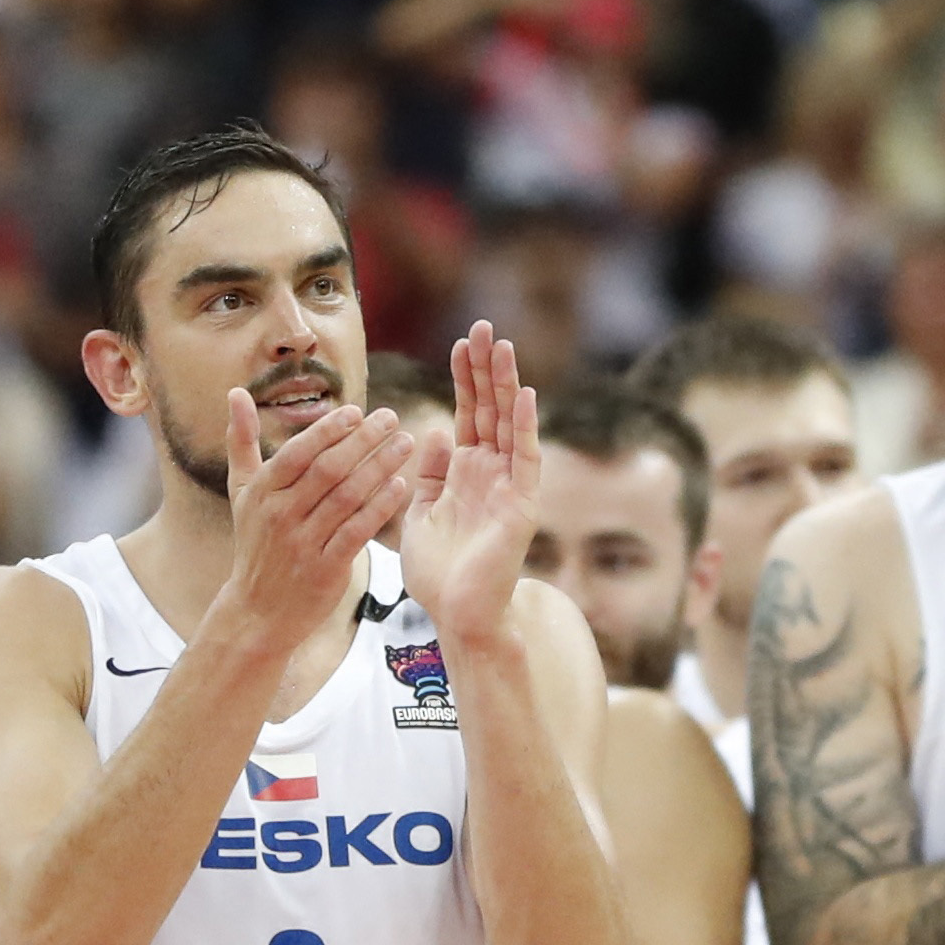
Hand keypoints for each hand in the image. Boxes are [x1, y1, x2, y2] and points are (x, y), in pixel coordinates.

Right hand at [219, 376, 415, 643]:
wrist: (258, 610)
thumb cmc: (254, 543)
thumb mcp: (241, 492)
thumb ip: (242, 441)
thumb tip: (236, 392)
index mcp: (261, 493)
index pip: (298, 453)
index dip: (328, 430)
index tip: (357, 411)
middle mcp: (279, 515)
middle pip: (328, 469)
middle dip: (363, 440)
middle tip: (391, 418)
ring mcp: (303, 543)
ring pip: (348, 497)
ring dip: (380, 466)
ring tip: (404, 444)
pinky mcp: (326, 569)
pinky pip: (358, 531)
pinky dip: (380, 507)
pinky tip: (400, 486)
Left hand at [396, 323, 540, 648]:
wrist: (457, 618)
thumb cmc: (438, 575)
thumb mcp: (419, 514)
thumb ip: (427, 474)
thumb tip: (432, 432)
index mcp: (466, 473)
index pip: (469, 415)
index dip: (466, 379)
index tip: (460, 343)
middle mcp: (492, 474)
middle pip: (490, 409)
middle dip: (486, 368)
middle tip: (483, 326)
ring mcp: (510, 487)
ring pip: (508, 425)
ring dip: (506, 385)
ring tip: (502, 345)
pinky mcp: (521, 506)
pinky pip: (525, 459)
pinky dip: (523, 427)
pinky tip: (523, 394)